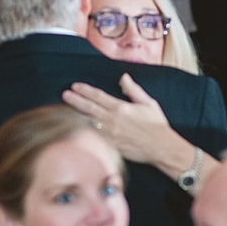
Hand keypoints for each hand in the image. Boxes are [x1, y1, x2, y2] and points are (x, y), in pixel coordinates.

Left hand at [63, 74, 180, 164]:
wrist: (162, 148)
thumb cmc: (157, 126)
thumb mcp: (148, 103)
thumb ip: (133, 90)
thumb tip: (123, 77)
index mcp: (121, 108)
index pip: (98, 96)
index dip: (85, 90)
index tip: (75, 86)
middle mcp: (113, 120)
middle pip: (89, 108)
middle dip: (75, 100)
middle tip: (65, 94)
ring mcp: (110, 134)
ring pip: (89, 122)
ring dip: (76, 114)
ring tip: (65, 108)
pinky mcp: (110, 146)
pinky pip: (94, 136)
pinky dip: (84, 130)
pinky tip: (76, 126)